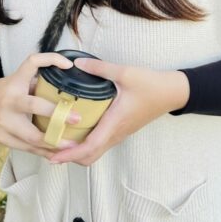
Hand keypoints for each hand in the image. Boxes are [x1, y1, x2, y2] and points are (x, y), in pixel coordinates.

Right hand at [0, 52, 82, 158]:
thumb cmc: (5, 92)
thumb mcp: (18, 81)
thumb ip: (39, 83)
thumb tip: (70, 86)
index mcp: (14, 82)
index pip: (32, 63)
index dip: (50, 59)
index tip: (68, 65)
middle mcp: (8, 102)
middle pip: (34, 106)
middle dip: (57, 114)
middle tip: (77, 119)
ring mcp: (4, 123)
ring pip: (32, 136)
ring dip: (55, 142)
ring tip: (74, 146)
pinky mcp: (4, 140)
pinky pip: (28, 149)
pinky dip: (45, 152)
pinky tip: (58, 154)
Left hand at [48, 57, 189, 165]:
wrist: (172, 92)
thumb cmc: (151, 84)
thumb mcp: (125, 72)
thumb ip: (99, 68)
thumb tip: (76, 64)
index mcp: (115, 122)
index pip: (89, 147)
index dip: (69, 154)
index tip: (52, 156)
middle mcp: (116, 133)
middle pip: (89, 156)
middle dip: (68, 157)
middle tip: (48, 149)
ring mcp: (120, 133)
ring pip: (95, 151)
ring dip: (76, 152)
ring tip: (57, 142)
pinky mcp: (121, 129)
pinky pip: (101, 143)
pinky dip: (85, 145)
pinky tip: (74, 131)